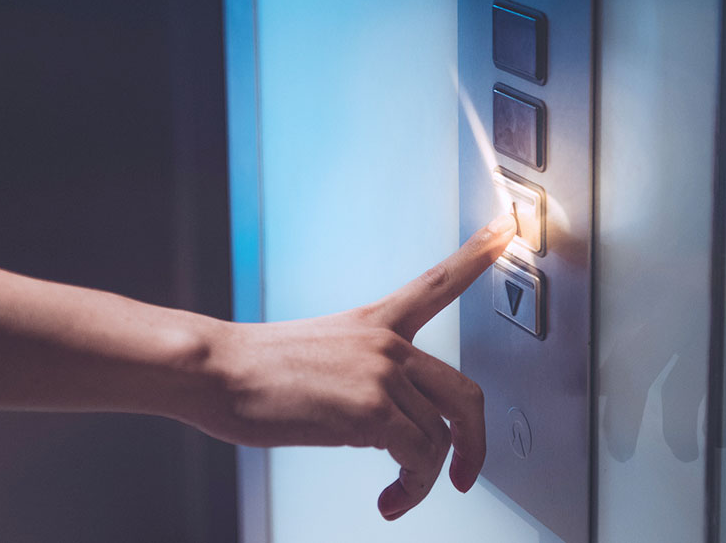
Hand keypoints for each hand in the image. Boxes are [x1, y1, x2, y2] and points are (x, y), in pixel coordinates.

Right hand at [194, 214, 516, 519]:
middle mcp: (388, 342)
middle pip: (466, 394)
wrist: (215, 370)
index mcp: (375, 322)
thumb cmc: (255, 371)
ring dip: (425, 479)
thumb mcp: (320, 354)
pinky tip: (390, 499)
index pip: (438, 283)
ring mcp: (382, 372)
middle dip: (476, 445)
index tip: (509, 226)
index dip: (479, 253)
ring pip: (439, 438)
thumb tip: (389, 424)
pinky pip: (418, 459)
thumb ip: (365, 375)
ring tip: (399, 495)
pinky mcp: (371, 408)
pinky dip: (412, 488)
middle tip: (466, 474)